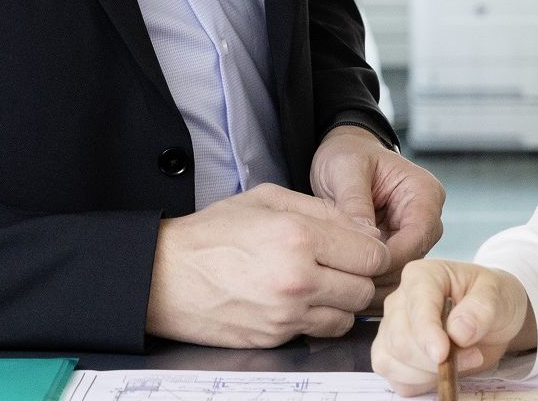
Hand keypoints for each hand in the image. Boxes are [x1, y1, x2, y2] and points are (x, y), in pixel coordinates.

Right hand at [145, 182, 389, 347]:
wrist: (165, 276)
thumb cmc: (212, 234)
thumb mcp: (267, 199)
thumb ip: (322, 210)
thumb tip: (363, 228)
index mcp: (299, 237)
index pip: (371, 254)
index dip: (371, 250)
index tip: (360, 247)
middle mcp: (298, 278)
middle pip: (365, 289)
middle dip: (359, 276)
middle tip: (342, 265)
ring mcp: (286, 314)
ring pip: (347, 316)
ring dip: (342, 301)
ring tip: (321, 283)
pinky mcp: (275, 338)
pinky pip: (319, 332)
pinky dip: (319, 318)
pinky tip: (301, 300)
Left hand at [310, 125, 446, 302]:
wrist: (343, 155)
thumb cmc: (348, 154)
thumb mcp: (345, 169)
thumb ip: (355, 203)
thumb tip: (365, 240)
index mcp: (424, 193)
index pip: (417, 237)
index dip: (387, 258)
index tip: (355, 269)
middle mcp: (426, 216)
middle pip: (413, 259)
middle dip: (380, 274)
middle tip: (344, 284)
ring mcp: (414, 233)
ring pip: (401, 270)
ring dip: (374, 280)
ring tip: (340, 286)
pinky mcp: (399, 245)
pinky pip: (389, 270)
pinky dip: (369, 278)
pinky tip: (345, 283)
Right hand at [372, 259, 535, 395]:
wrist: (493, 319)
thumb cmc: (492, 299)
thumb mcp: (498, 295)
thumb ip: (481, 308)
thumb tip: (458, 331)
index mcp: (422, 276)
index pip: (416, 307)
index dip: (426, 333)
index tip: (443, 354)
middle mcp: (400, 301)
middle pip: (400, 341)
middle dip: (434, 359)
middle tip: (473, 355)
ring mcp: (392, 330)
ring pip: (392, 362)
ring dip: (428, 374)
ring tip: (460, 363)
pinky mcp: (394, 357)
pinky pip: (396, 379)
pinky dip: (419, 384)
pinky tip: (441, 374)